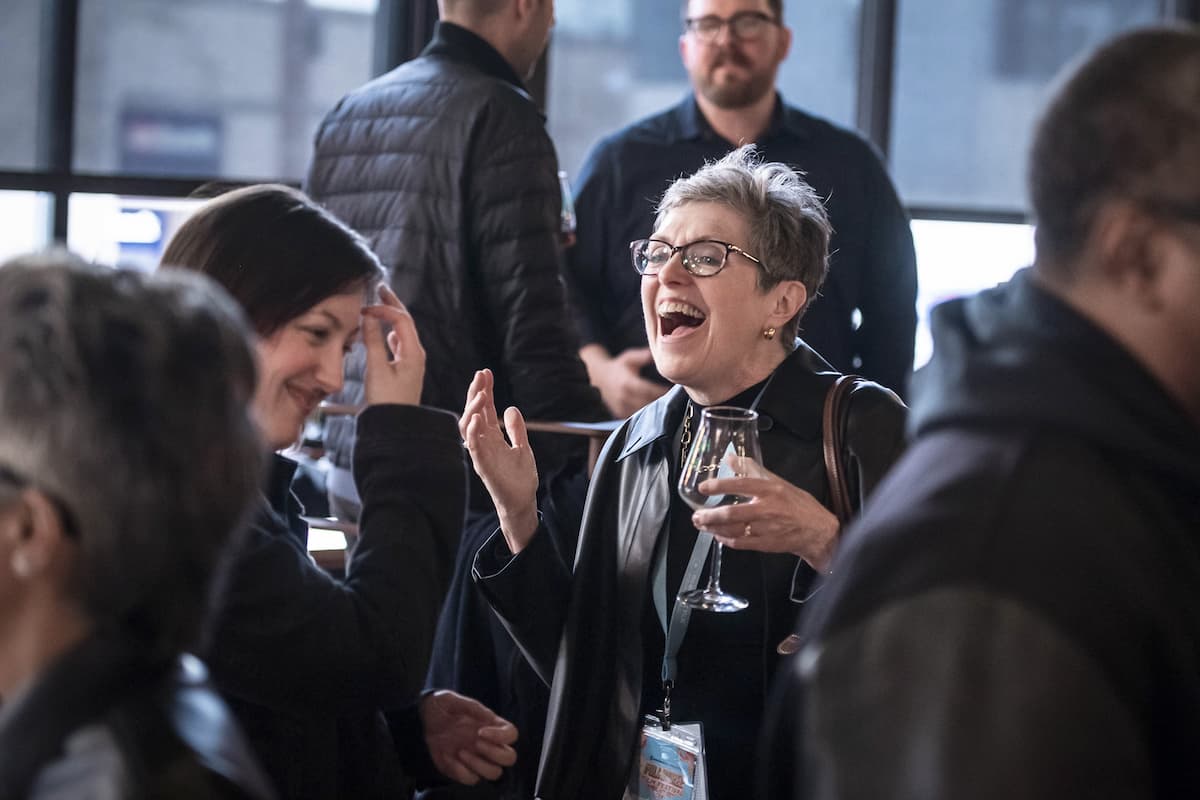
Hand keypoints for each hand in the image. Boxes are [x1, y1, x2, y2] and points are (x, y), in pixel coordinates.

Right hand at [362, 285, 424, 405]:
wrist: (396, 426)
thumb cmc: (387, 400)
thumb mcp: (377, 369)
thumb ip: (372, 341)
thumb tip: (368, 316)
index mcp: (413, 352)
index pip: (401, 320)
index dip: (383, 309)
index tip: (363, 309)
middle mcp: (416, 354)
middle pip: (405, 321)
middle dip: (392, 304)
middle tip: (380, 288)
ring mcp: (411, 361)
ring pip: (403, 332)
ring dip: (391, 316)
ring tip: (380, 302)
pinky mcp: (405, 369)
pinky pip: (399, 343)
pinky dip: (390, 331)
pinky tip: (384, 330)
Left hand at [420, 690, 518, 785]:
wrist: (423, 718)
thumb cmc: (442, 706)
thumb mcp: (453, 700)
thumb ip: (472, 707)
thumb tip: (490, 717)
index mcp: (491, 725)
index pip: (511, 734)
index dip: (502, 736)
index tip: (481, 732)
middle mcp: (488, 743)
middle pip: (509, 758)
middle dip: (494, 753)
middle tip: (476, 742)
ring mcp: (477, 758)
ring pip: (494, 773)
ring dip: (479, 765)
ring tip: (461, 751)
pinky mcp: (462, 769)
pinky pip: (471, 779)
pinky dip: (461, 772)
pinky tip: (448, 757)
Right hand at [460, 369, 538, 551]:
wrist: (522, 501)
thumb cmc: (519, 477)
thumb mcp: (522, 447)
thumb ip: (517, 429)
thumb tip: (511, 408)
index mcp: (492, 437)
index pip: (485, 409)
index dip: (484, 390)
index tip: (485, 372)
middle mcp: (483, 443)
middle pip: (474, 413)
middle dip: (475, 394)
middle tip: (480, 376)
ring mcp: (482, 454)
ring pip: (470, 428)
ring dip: (473, 409)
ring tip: (480, 394)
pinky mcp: (483, 466)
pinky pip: (474, 447)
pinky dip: (473, 433)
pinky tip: (477, 418)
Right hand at [581, 345, 667, 417]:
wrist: (599, 378)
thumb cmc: (618, 366)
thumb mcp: (629, 358)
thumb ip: (643, 356)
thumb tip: (659, 353)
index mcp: (628, 383)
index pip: (649, 391)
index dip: (662, 392)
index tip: (673, 390)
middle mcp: (624, 397)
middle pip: (648, 403)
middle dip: (661, 401)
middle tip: (673, 398)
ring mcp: (622, 407)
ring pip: (643, 412)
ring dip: (655, 409)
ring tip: (666, 404)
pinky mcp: (621, 414)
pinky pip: (637, 417)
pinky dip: (646, 414)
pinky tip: (654, 409)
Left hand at [691, 456, 839, 572]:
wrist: (817, 530)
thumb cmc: (796, 504)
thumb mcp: (777, 481)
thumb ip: (752, 469)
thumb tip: (730, 457)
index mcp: (770, 490)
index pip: (741, 485)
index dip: (720, 486)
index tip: (703, 487)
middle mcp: (767, 509)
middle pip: (732, 513)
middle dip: (710, 515)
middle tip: (696, 515)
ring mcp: (767, 529)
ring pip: (734, 530)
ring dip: (714, 529)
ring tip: (702, 525)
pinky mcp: (767, 544)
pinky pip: (741, 543)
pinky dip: (726, 540)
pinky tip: (718, 536)